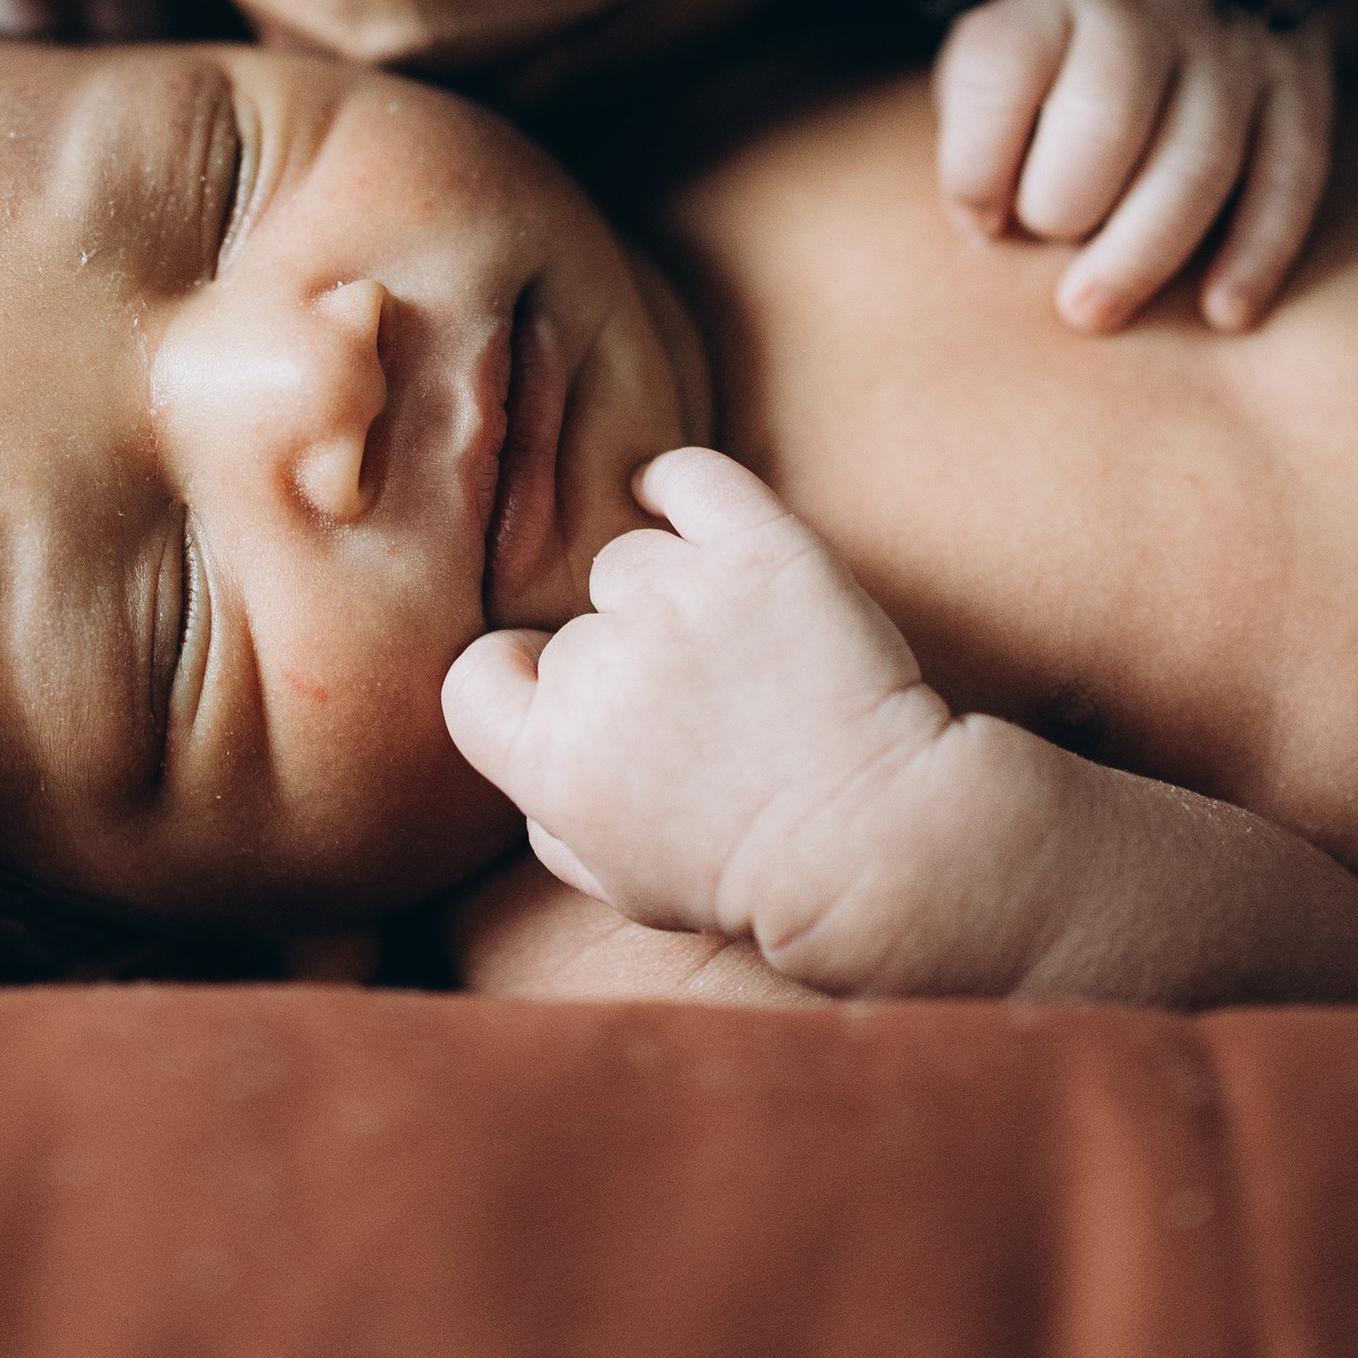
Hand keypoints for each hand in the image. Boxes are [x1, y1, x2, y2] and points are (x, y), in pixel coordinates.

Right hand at [442, 447, 1357, 1007]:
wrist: (882, 839)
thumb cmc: (752, 874)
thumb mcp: (623, 882)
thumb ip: (555, 808)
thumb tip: (530, 730)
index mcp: (552, 761)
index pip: (475, 680)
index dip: (517, 687)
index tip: (566, 700)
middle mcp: (601, 667)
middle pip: (572, 623)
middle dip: (622, 659)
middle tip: (694, 707)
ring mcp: (679, 596)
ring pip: (632, 557)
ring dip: (669, 590)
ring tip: (736, 650)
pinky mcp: (758, 545)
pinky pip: (686, 475)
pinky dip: (679, 483)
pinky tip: (689, 507)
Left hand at [934, 0, 1334, 333]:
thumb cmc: (1070, 22)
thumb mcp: (1002, 27)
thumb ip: (981, 115)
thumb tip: (987, 227)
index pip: (1001, 66)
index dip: (974, 164)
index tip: (975, 218)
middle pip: (1104, 122)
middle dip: (1060, 208)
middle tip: (1044, 240)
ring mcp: (1232, 36)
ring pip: (1197, 165)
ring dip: (1141, 257)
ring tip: (1090, 310)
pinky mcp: (1298, 76)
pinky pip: (1290, 175)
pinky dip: (1257, 253)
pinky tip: (1223, 311)